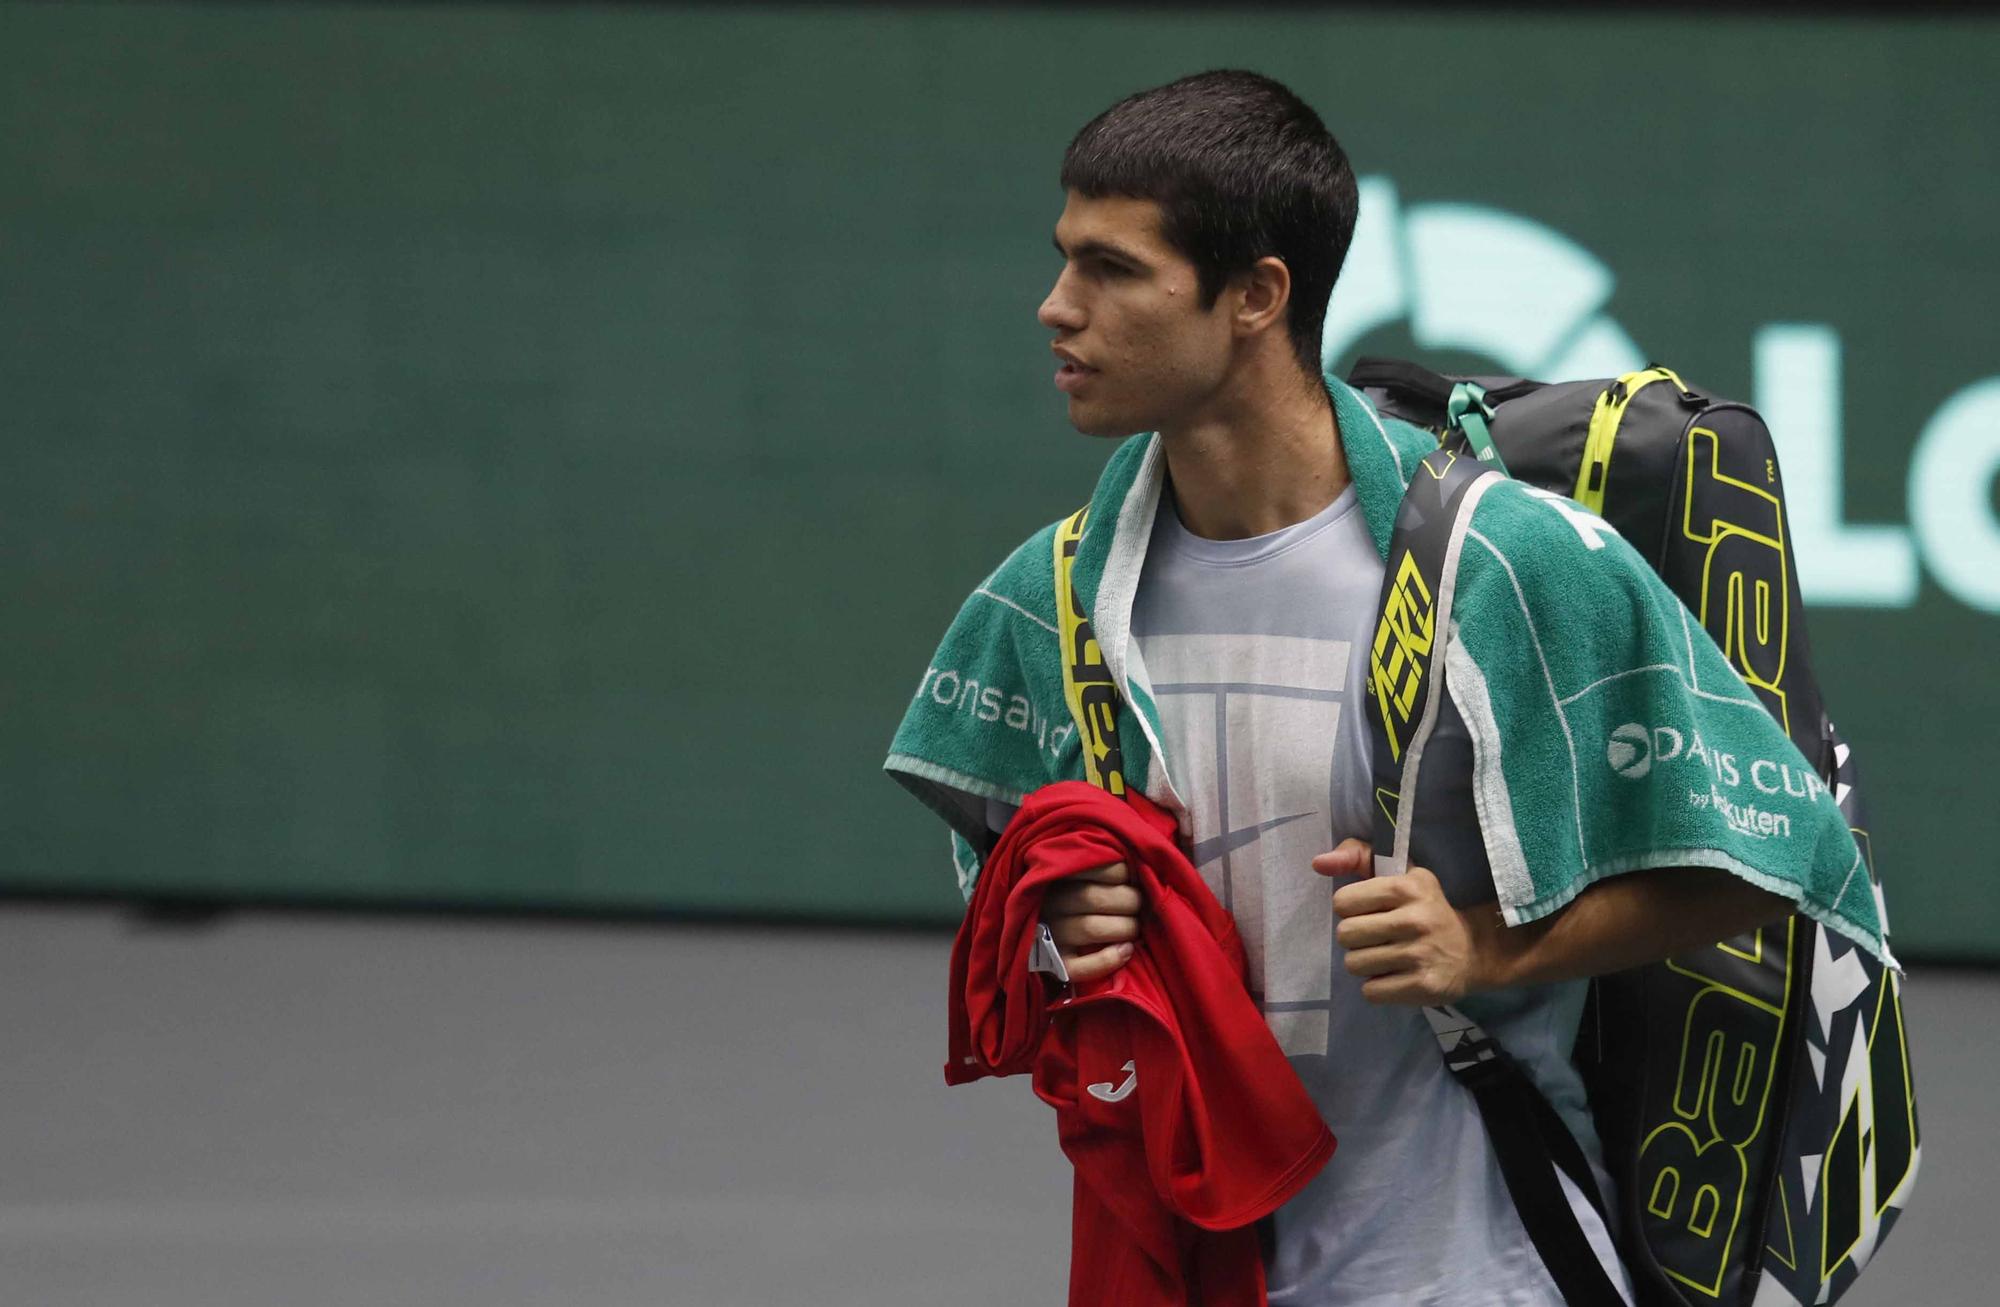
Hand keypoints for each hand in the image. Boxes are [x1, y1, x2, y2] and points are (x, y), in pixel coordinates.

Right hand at [1041, 862, 1141, 982]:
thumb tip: (1134, 866)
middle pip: (1095, 897)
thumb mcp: (1079, 874)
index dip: (1121, 872)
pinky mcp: (1054, 965)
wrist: (1043, 937)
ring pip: (1092, 928)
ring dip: (1125, 928)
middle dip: (1129, 901)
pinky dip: (1108, 960)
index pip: (1092, 865)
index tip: (1128, 878)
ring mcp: (1049, 935)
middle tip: (1137, 904)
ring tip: (1134, 927)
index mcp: (1056, 876)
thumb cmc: (1074, 897)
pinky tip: (1126, 950)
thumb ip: (1100, 866)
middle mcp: (1049, 903)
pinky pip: (1080, 968)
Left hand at [1314, 838, 1481, 1005]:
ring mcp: (1420, 954)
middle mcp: (1415, 919)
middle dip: (1355, 939)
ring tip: (1386, 957)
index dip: (1350, 909)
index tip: (1368, 912)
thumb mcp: (1399, 874)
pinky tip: (1395, 976)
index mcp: (1406, 887)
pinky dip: (1377, 987)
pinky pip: (1371, 991)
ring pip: (1354, 964)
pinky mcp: (1423, 986)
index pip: (1343, 902)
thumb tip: (1318, 863)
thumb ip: (1357, 857)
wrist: (1471, 950)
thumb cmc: (1423, 908)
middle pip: (1345, 935)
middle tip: (1375, 938)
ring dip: (1364, 964)